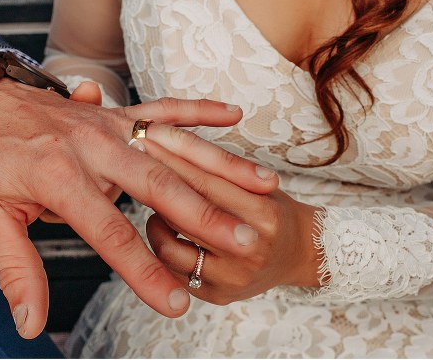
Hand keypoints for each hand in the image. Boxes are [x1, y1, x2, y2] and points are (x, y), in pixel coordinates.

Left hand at [0, 79, 277, 337]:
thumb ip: (16, 269)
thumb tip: (31, 322)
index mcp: (59, 176)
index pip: (109, 232)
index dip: (144, 271)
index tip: (175, 302)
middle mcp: (92, 146)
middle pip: (157, 185)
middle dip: (204, 217)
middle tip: (242, 244)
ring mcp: (109, 125)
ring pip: (173, 148)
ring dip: (218, 169)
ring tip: (260, 190)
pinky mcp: (117, 113)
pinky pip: (164, 109)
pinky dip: (199, 111)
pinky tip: (232, 116)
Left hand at [139, 135, 322, 304]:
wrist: (300, 254)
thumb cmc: (273, 209)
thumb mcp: (257, 182)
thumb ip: (220, 169)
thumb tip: (167, 143)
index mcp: (264, 214)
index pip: (205, 182)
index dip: (172, 159)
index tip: (145, 137)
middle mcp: (249, 250)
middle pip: (184, 215)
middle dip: (153, 186)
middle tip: (131, 164)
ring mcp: (232, 278)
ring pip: (170, 248)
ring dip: (155, 222)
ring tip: (155, 204)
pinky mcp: (217, 296)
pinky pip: (174, 272)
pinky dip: (164, 247)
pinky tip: (163, 230)